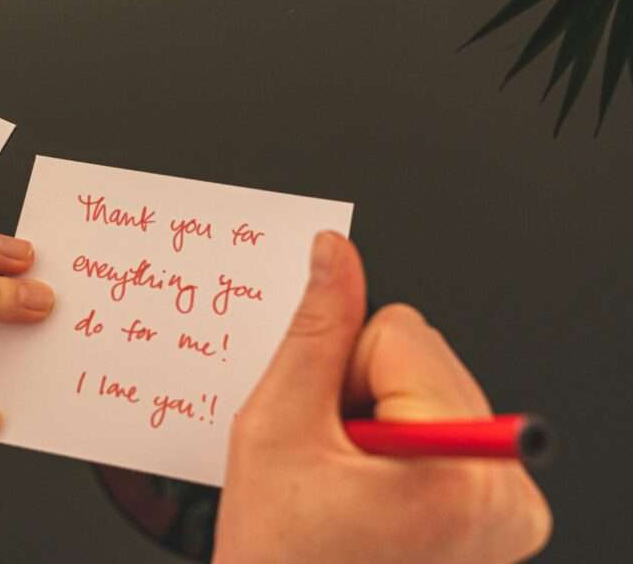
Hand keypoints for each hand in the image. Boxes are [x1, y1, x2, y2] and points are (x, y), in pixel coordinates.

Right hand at [213, 232, 550, 562]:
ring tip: (351, 484)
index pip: (399, 331)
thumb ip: (314, 330)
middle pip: (426, 358)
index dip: (339, 371)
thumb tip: (333, 254)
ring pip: (436, 388)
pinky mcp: (505, 516)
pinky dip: (405, 446)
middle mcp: (504, 490)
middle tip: (332, 462)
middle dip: (364, 396)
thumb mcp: (276, 430)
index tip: (323, 428)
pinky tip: (375, 490)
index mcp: (456, 465)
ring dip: (381, 421)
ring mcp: (510, 509)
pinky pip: (452, 427)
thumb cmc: (280, 559)